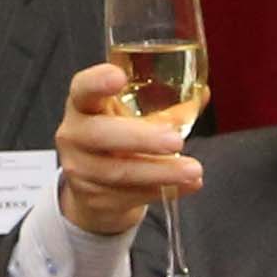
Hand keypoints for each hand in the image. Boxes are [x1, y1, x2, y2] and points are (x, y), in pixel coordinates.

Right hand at [49, 61, 199, 240]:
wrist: (95, 189)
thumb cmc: (117, 142)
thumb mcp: (134, 119)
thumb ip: (166, 108)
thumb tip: (201, 93)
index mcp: (84, 105)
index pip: (82, 88)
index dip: (97, 82)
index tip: (119, 77)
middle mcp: (75, 135)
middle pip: (100, 134)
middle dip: (140, 138)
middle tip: (176, 141)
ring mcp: (80, 169)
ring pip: (119, 171)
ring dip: (160, 171)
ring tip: (193, 170)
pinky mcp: (94, 199)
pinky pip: (129, 196)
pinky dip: (162, 190)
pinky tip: (187, 186)